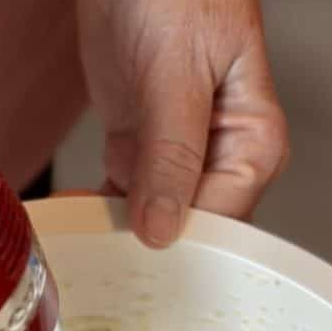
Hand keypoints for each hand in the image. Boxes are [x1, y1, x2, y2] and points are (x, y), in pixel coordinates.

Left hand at [77, 0, 287, 247]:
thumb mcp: (178, 71)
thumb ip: (173, 154)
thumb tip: (165, 228)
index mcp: (253, 142)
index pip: (226, 221)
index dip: (186, 242)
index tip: (146, 257)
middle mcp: (221, 157)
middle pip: (192, 229)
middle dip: (152, 248)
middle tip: (111, 259)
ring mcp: (178, 156)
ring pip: (154, 221)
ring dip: (119, 233)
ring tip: (88, 241)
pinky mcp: (140, 150)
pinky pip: (123, 199)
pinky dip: (99, 212)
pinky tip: (78, 218)